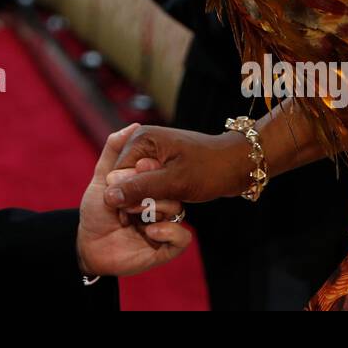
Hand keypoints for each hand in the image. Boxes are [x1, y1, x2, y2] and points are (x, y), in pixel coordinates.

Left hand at [76, 124, 191, 276]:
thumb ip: (113, 151)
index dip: (149, 167)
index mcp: (148, 186)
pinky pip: (182, 237)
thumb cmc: (96, 212)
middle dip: (149, 190)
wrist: (89, 247)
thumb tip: (133, 125)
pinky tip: (150, 232)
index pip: (160, 169)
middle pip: (171, 188)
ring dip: (155, 209)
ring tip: (133, 215)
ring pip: (177, 209)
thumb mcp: (102, 178)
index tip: (138, 167)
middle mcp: (158, 203)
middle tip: (130, 199)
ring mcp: (164, 224)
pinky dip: (169, 232)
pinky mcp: (166, 247)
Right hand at [102, 125, 250, 210]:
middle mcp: (143, 143)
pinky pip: (150, 184)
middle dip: (142, 197)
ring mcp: (153, 153)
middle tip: (168, 204)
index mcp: (142, 139)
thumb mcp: (174, 182)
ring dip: (152, 199)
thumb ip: (140, 188)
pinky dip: (159, 196)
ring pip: (139, 185)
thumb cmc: (209, 169)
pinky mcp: (162, 163)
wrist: (238, 164)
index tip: (149, 208)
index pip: (117, 174)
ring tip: (174, 202)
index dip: (129, 195)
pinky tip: (174, 200)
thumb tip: (109, 196)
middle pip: (126, 179)